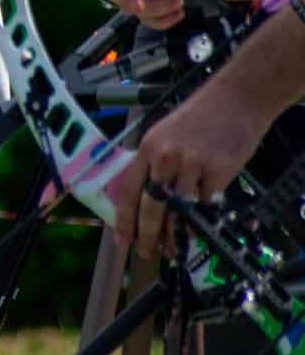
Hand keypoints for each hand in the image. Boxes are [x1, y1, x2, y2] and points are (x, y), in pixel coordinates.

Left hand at [107, 70, 278, 255]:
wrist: (233, 101)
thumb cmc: (197, 118)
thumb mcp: (162, 135)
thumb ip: (151, 165)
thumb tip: (140, 199)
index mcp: (147, 149)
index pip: (129, 191)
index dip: (124, 219)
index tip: (122, 239)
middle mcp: (166, 158)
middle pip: (152, 206)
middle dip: (147, 234)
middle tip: (145, 252)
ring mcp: (193, 166)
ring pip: (180, 211)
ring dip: (175, 234)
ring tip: (171, 249)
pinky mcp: (218, 172)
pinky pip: (206, 205)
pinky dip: (200, 219)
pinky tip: (195, 228)